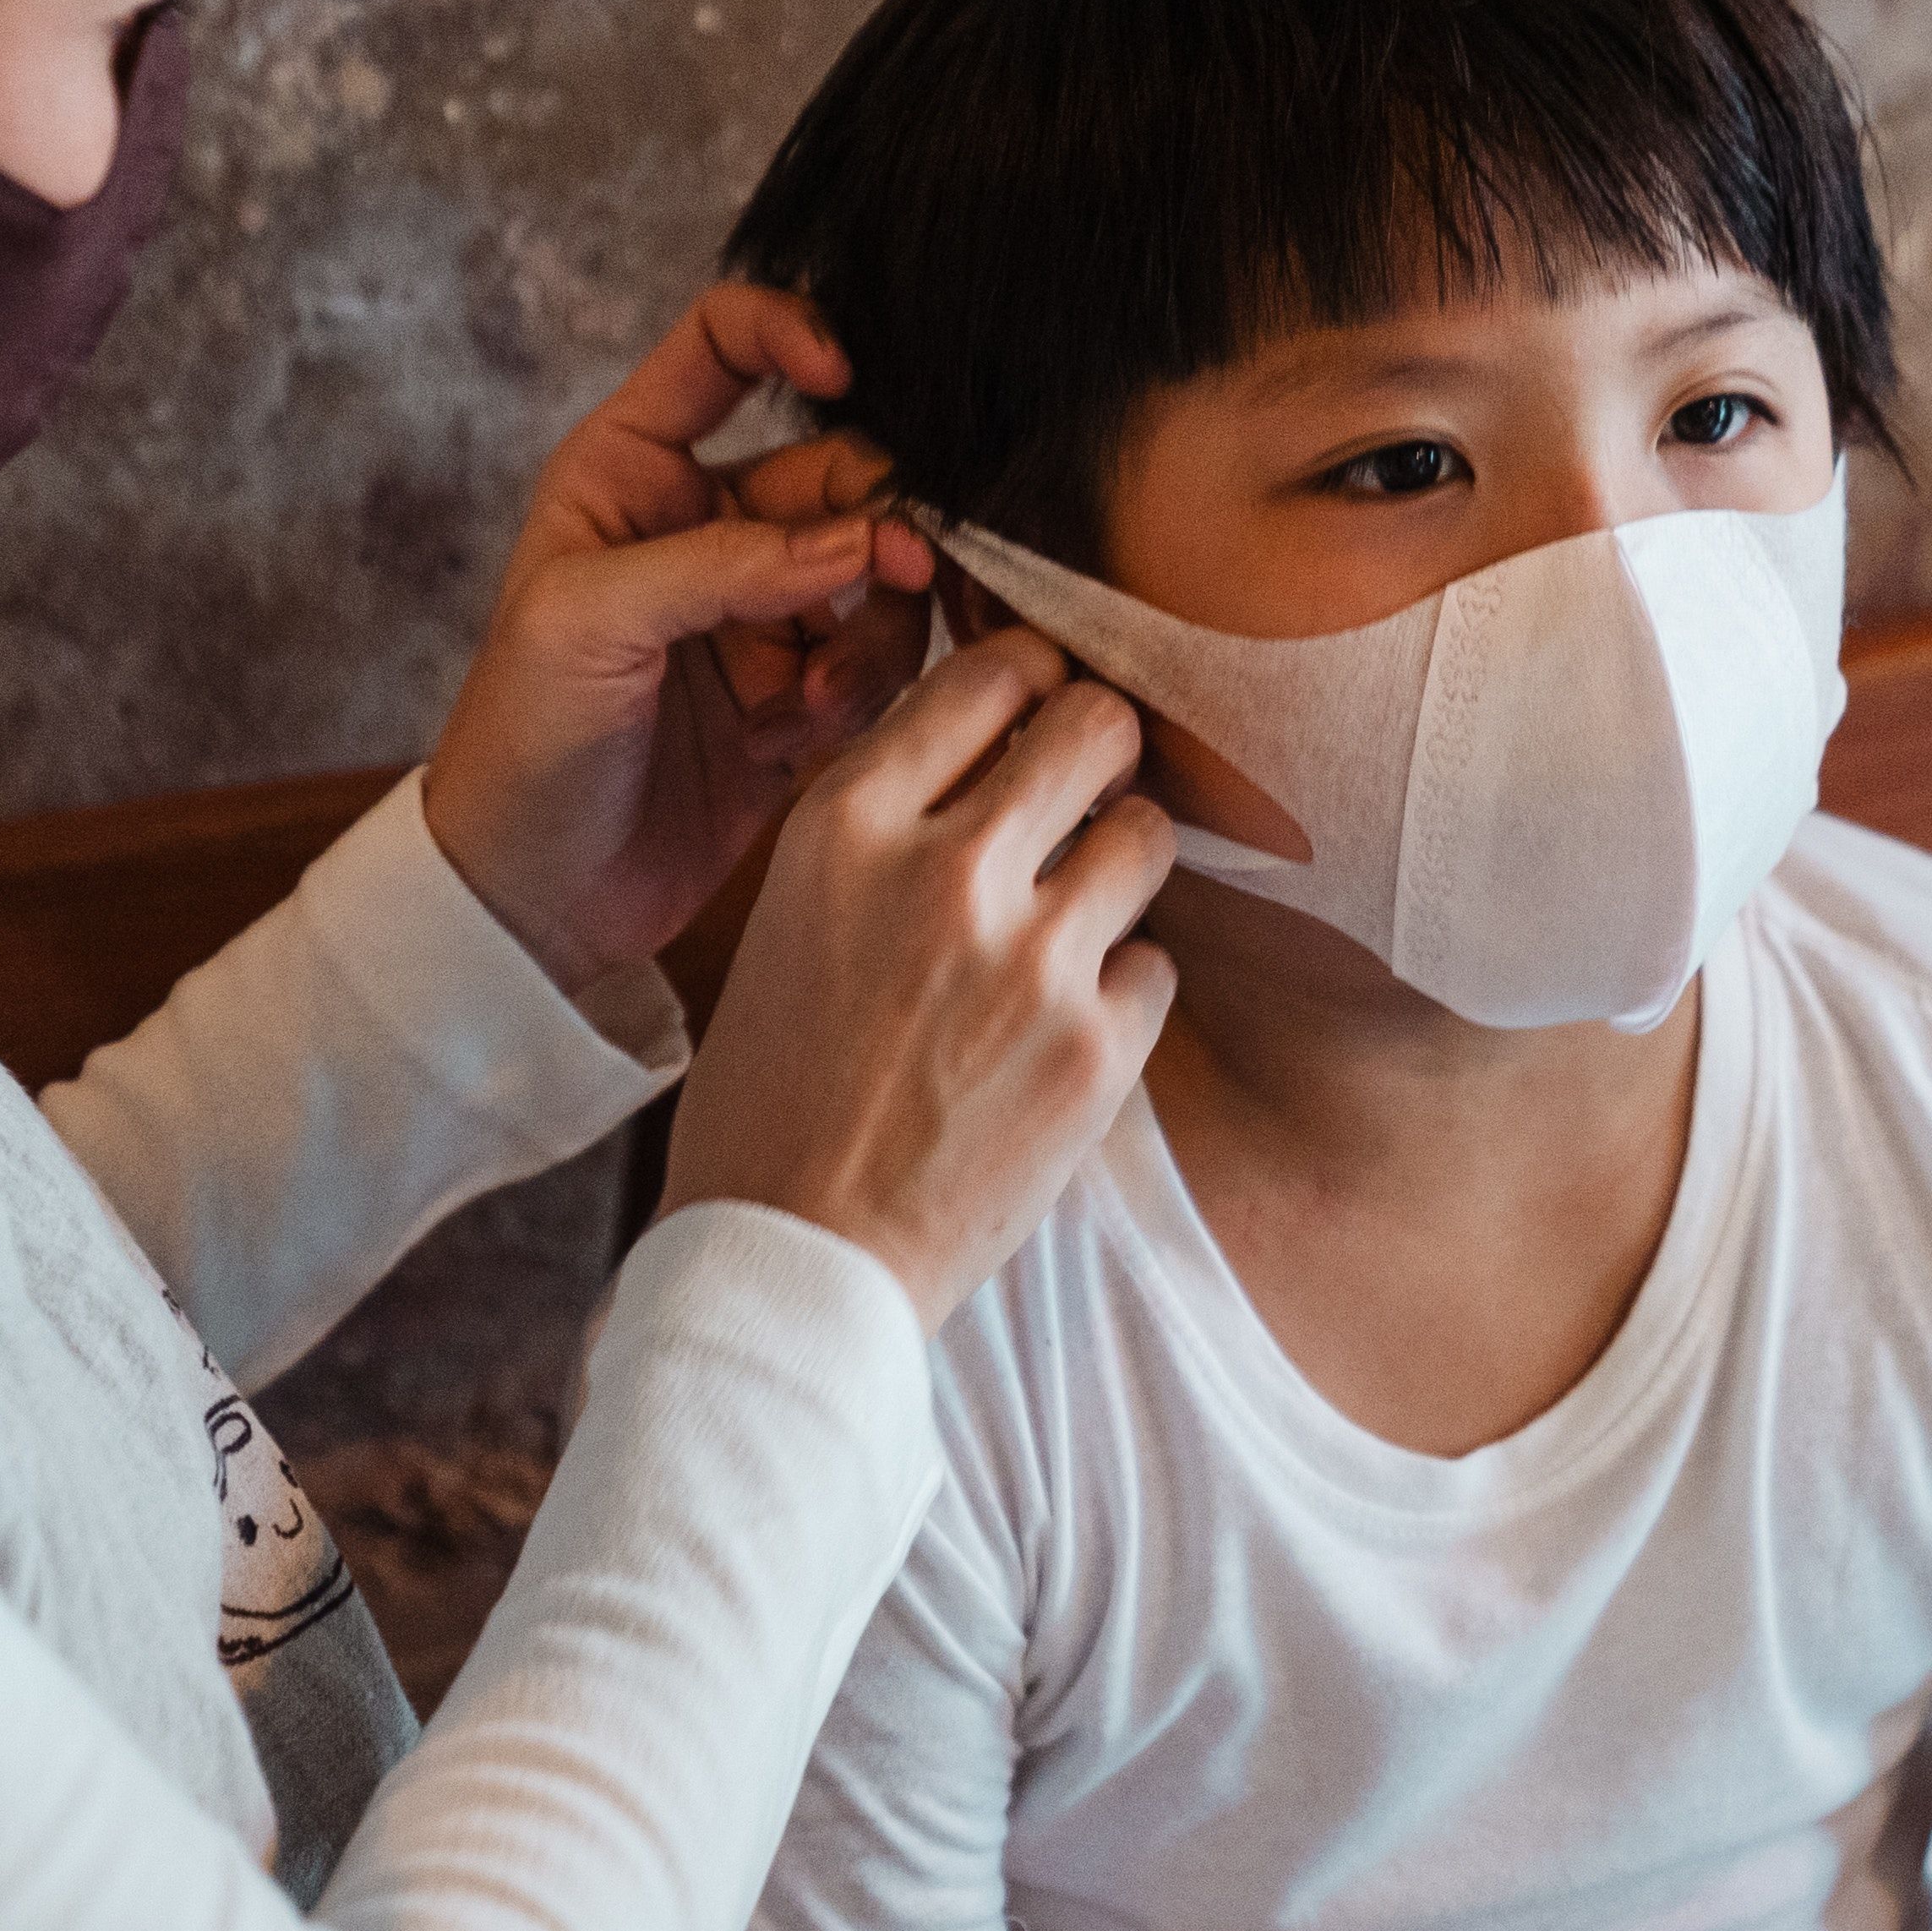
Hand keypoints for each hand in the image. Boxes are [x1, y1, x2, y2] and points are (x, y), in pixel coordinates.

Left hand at [418, 284, 939, 988]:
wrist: (534, 896)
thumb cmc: (520, 742)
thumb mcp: (588, 624)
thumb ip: (722, 564)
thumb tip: (859, 541)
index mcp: (632, 470)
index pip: (722, 344)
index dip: (790, 331)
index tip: (844, 371)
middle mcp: (704, 525)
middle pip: (838, 469)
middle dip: (875, 520)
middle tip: (895, 574)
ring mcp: (761, 611)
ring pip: (876, 570)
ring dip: (871, 628)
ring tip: (813, 703)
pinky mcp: (801, 695)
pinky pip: (880, 661)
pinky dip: (863, 695)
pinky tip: (797, 740)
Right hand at [659, 628, 1177, 1324]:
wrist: (794, 1254)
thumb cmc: (774, 1093)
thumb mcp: (790, 914)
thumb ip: (883, 827)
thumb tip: (985, 752)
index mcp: (848, 824)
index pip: (987, 676)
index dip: (1031, 682)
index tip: (1040, 709)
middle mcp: (945, 870)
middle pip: (1092, 725)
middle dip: (1101, 749)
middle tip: (1091, 788)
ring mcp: (1034, 958)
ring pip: (1144, 834)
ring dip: (1120, 865)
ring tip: (1077, 919)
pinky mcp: (1098, 1046)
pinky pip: (1157, 965)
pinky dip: (1123, 991)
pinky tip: (1062, 1031)